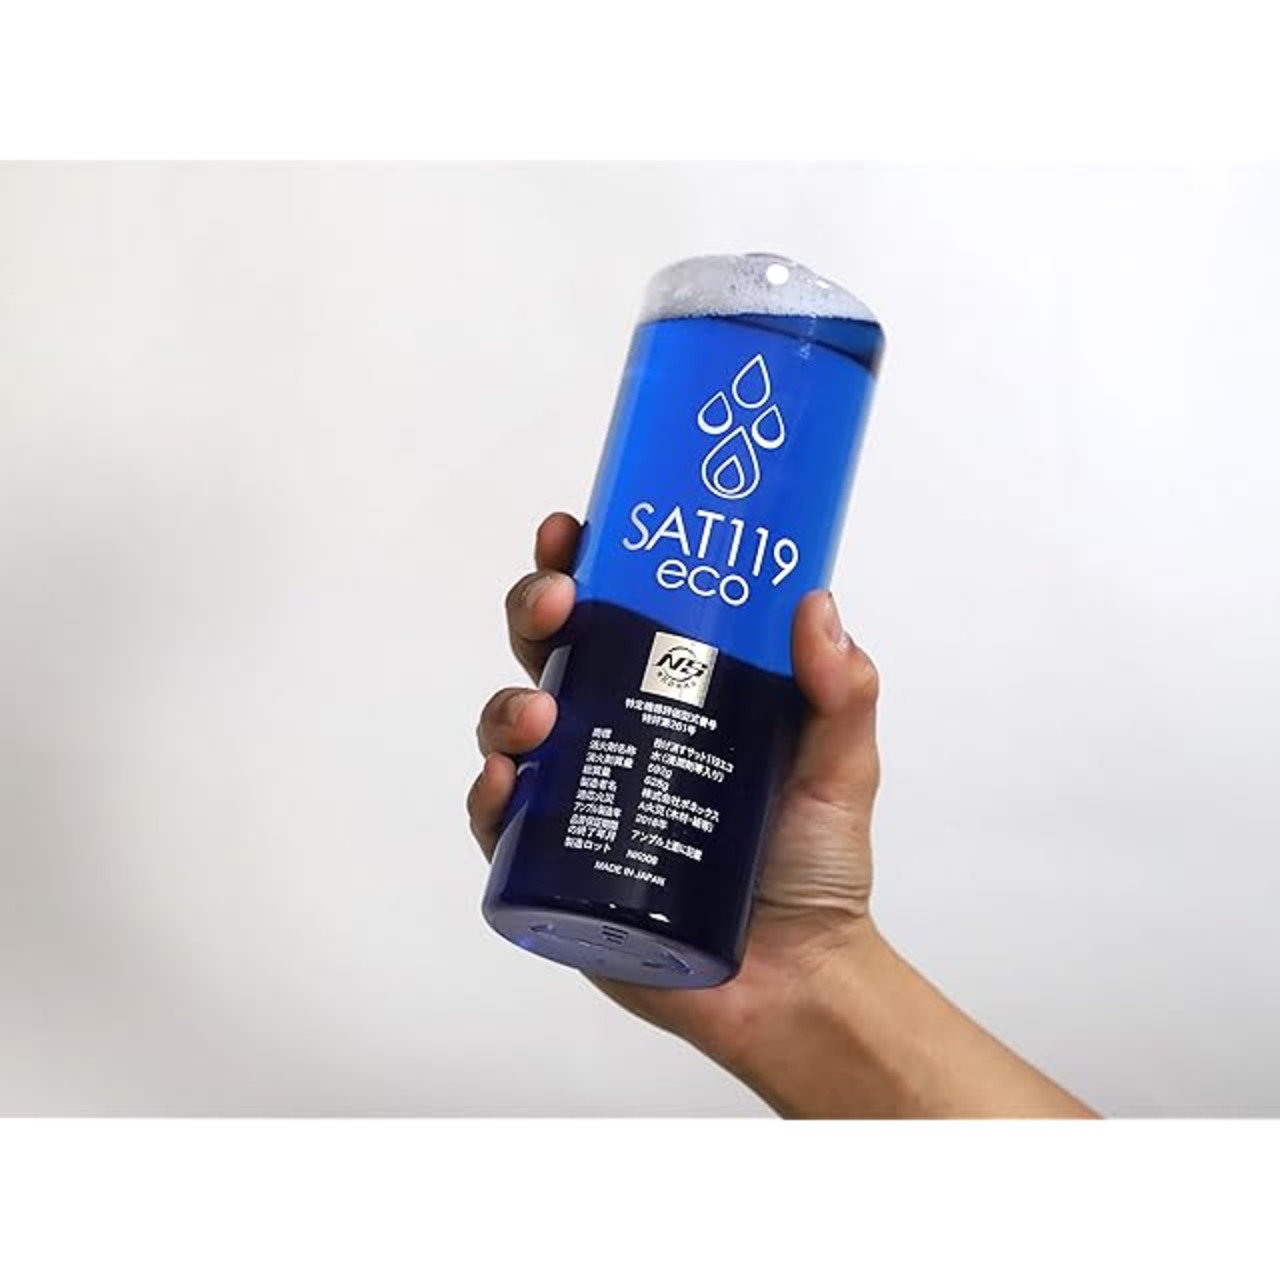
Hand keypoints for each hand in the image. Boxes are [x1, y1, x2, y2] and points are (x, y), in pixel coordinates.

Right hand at [466, 510, 883, 1073]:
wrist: (797, 978)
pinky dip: (487, 799)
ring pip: (512, 729)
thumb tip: (815, 603)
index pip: (614, 613)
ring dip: (506, 705)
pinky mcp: (556, 870)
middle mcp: (615, 736)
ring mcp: (579, 801)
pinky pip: (499, 827)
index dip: (581, 564)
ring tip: (538, 715)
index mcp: (672, 695)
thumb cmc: (814, 866)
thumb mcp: (839, 766)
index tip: (573, 531)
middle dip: (535, 613)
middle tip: (559, 604)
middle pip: (550, 654)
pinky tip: (502, 782)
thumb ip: (843, 691)